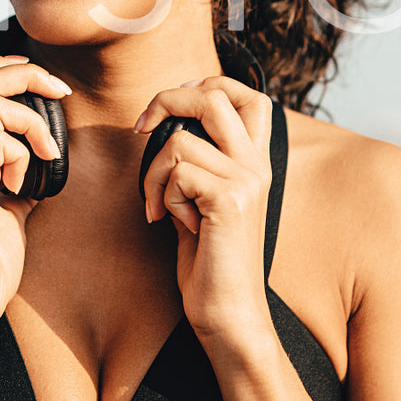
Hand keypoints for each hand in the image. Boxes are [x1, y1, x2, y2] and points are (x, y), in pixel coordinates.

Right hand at [0, 55, 69, 332]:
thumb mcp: (13, 205)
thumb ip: (21, 173)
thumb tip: (45, 153)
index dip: (7, 68)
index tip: (46, 84)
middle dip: (25, 75)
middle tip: (59, 95)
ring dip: (27, 118)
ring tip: (45, 150)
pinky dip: (20, 152)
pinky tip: (25, 183)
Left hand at [137, 76, 274, 346]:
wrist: (230, 315)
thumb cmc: (211, 263)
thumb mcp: (202, 202)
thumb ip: (194, 165)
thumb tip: (163, 127)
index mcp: (256, 162)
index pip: (249, 95)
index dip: (207, 86)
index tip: (172, 107)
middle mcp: (258, 166)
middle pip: (213, 96)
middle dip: (166, 102)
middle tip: (142, 129)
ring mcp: (247, 181)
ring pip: (180, 140)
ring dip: (155, 173)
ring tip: (162, 207)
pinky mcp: (229, 201)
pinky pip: (177, 172)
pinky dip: (162, 196)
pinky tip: (175, 224)